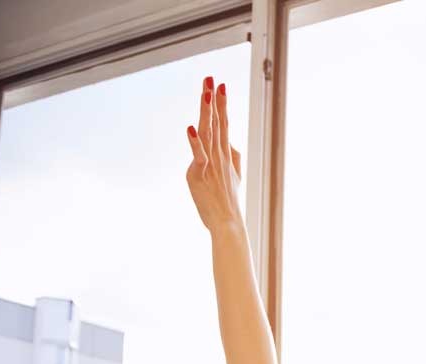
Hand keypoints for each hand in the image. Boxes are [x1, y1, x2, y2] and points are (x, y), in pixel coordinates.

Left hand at [186, 76, 243, 234]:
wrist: (228, 223)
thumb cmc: (229, 201)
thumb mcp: (235, 176)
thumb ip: (234, 157)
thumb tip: (231, 141)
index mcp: (226, 154)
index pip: (224, 124)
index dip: (222, 104)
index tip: (221, 86)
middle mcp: (219, 155)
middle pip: (217, 123)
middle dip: (214, 100)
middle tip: (212, 79)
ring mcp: (210, 164)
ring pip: (208, 133)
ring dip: (207, 113)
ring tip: (206, 94)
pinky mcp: (200, 174)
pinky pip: (198, 155)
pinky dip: (194, 141)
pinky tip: (190, 127)